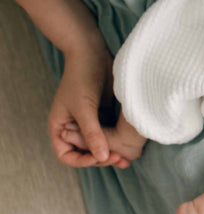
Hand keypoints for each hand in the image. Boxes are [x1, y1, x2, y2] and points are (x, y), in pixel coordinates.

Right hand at [47, 35, 130, 167]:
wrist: (91, 52)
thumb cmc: (81, 77)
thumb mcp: (85, 108)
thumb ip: (92, 133)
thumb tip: (101, 159)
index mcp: (61, 127)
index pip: (67, 155)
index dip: (81, 161)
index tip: (99, 159)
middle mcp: (74, 126)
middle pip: (86, 152)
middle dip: (101, 158)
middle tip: (120, 160)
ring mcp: (89, 120)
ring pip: (99, 143)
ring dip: (112, 151)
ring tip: (128, 159)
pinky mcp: (103, 112)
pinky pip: (110, 131)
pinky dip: (118, 139)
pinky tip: (132, 145)